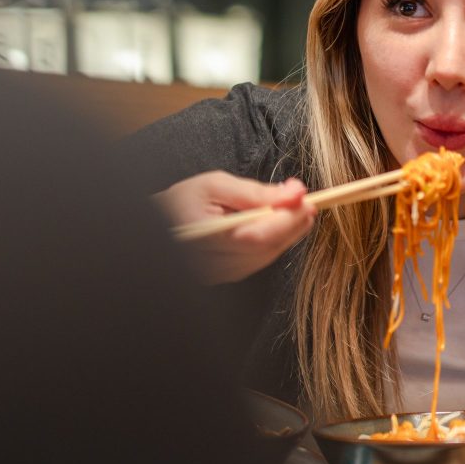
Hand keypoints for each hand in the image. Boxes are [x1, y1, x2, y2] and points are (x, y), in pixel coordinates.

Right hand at [156, 171, 315, 283]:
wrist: (157, 225)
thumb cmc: (182, 202)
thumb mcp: (215, 185)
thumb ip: (255, 192)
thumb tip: (295, 193)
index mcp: (205, 236)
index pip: (257, 235)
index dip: (287, 220)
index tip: (306, 200)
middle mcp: (211, 262)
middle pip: (266, 250)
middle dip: (292, 226)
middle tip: (307, 204)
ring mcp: (217, 274)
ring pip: (265, 258)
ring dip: (286, 236)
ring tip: (296, 212)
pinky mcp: (223, 278)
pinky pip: (256, 263)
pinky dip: (272, 245)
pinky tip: (277, 228)